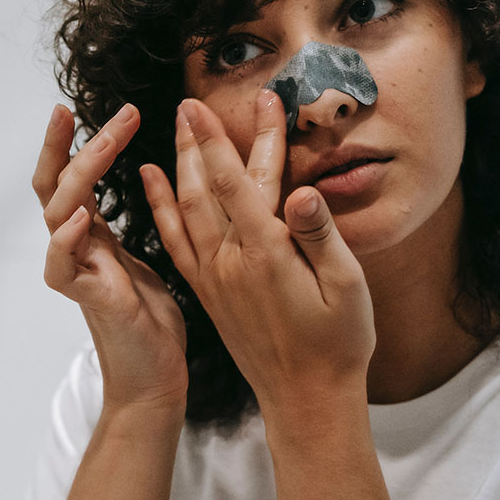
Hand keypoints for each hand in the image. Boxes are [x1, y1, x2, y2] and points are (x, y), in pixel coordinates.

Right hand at [33, 104, 187, 415]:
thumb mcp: (153, 255)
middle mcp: (82, 248)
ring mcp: (81, 271)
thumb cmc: (154, 318)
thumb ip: (147, 220)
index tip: (107, 110)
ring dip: (78, 174)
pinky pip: (61, 268)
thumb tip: (163, 178)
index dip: (81, 143)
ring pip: (58, 213)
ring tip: (101, 143)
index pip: (77, 179)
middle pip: (56, 186)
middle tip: (74, 108)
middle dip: (66, 145)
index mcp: (97, 236)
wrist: (156, 375)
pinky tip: (79, 220)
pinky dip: (65, 242)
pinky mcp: (92, 300)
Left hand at [139, 89, 375, 413]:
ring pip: (187, 208)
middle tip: (192, 102)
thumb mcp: (347, 289)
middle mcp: (232, 261)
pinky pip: (175, 241)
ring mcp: (214, 277)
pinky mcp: (207, 291)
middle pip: (212, 187)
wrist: (304, 398)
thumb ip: (322, 237)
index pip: (244, 181)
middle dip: (203, 140)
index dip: (233, 138)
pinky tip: (151, 183)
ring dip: (179, 165)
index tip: (231, 102)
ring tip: (174, 129)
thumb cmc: (336, 343)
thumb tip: (304, 190)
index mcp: (268, 254)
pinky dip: (161, 207)